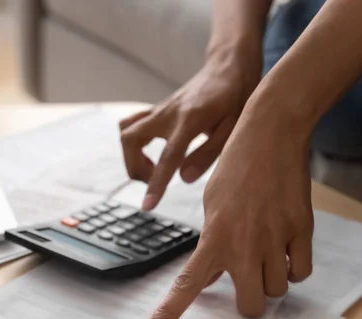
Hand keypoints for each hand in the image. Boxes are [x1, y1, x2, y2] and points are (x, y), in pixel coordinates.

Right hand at [120, 50, 260, 210]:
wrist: (227, 68)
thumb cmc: (236, 99)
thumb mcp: (233, 127)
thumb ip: (209, 154)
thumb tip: (184, 178)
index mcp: (189, 121)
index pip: (167, 158)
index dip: (156, 184)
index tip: (147, 206)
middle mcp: (167, 114)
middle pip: (130, 140)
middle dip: (135, 168)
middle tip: (155, 180)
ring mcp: (158, 110)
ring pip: (126, 132)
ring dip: (132, 156)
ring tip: (153, 169)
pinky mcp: (156, 110)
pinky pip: (131, 125)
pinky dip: (133, 143)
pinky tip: (151, 153)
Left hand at [142, 98, 314, 318]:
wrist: (270, 136)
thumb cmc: (234, 168)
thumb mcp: (212, 206)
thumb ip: (214, 243)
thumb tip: (216, 274)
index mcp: (214, 238)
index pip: (187, 285)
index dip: (169, 314)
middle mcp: (244, 246)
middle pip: (252, 306)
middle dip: (249, 298)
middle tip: (246, 277)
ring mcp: (276, 240)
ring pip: (278, 290)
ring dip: (270, 280)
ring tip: (266, 252)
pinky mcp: (303, 231)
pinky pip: (301, 272)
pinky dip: (293, 267)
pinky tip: (286, 248)